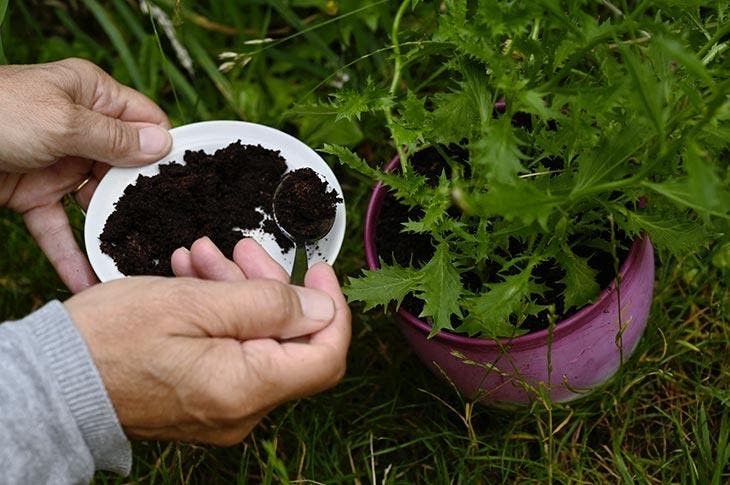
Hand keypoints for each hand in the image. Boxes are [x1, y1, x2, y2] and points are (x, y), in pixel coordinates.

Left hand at [0, 58, 171, 291]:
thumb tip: (165, 145)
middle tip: (170, 232)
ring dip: (111, 232)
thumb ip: (115, 138)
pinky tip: (88, 281)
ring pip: (96, 203)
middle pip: (126, 168)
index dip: (166, 149)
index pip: (145, 121)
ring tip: (136, 262)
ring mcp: (58, 164)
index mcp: (92, 96)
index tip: (188, 183)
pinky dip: (70, 254)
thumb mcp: (63, 122)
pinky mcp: (33, 195)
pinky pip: (59, 227)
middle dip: (142, 201)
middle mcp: (81, 129)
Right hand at [64, 239, 350, 444]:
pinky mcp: (203, 400)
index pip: (325, 356)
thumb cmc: (111, 339)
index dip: (332, 307)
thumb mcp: (194, 303)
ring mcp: (223, 409)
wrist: (51, 383)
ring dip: (239, 293)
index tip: (319, 269)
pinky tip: (195, 279)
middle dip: (271, 286)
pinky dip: (221, 314)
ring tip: (205, 256)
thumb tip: (323, 308)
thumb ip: (268, 306)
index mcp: (246, 388)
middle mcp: (242, 409)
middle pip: (289, 342)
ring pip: (257, 342)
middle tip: (242, 247)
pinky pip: (231, 353)